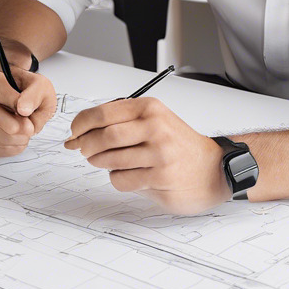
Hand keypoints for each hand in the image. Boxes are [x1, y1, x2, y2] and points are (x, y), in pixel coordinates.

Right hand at [0, 66, 56, 156]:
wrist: (28, 105)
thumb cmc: (32, 93)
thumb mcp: (41, 88)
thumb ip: (33, 96)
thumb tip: (22, 109)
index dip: (8, 99)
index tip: (24, 111)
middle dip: (5, 122)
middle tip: (27, 128)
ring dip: (7, 138)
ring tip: (26, 135)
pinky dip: (4, 148)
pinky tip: (18, 142)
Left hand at [63, 98, 229, 214]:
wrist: (214, 169)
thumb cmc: (179, 145)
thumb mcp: (155, 121)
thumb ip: (122, 122)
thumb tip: (80, 133)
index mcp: (150, 109)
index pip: (103, 113)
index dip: (81, 124)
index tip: (74, 132)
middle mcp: (155, 127)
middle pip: (103, 137)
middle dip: (86, 146)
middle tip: (84, 150)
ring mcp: (159, 153)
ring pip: (109, 160)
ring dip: (101, 163)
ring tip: (110, 162)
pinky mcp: (160, 177)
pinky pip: (122, 180)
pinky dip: (117, 179)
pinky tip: (130, 175)